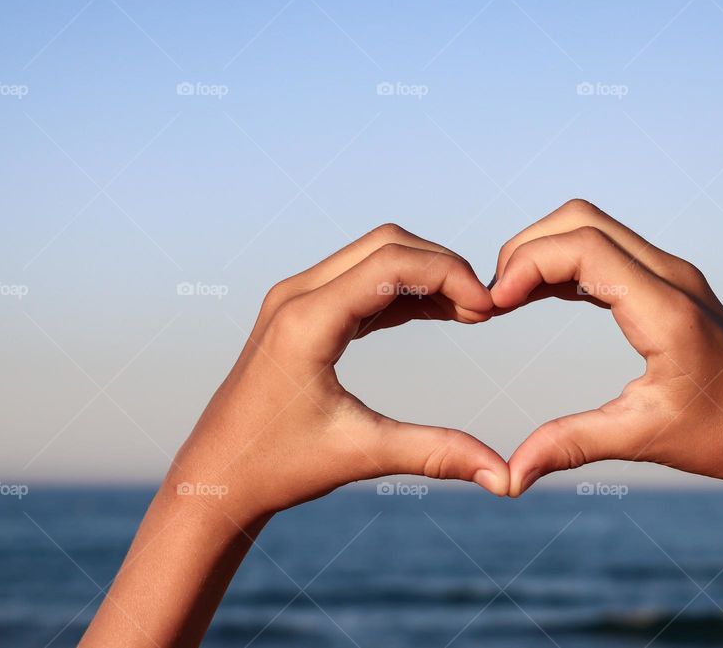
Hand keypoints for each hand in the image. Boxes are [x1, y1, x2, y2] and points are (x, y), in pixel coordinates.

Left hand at [174, 223, 509, 517]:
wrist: (218, 474)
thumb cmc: (278, 466)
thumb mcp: (361, 455)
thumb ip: (434, 455)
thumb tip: (504, 478)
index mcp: (307, 320)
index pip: (393, 263)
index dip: (450, 276)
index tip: (489, 310)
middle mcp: (297, 295)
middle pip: (386, 244)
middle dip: (442, 268)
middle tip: (485, 310)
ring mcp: (294, 299)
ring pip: (374, 256)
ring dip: (423, 275)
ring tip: (470, 313)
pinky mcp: (299, 312)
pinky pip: (360, 281)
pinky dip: (401, 290)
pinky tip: (437, 314)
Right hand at [492, 200, 722, 498]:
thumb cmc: (722, 436)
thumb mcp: (642, 439)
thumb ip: (572, 445)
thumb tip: (510, 476)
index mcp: (666, 310)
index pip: (584, 247)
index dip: (528, 263)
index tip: (493, 304)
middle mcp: (671, 278)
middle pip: (581, 221)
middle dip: (527, 249)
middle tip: (494, 299)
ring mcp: (671, 275)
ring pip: (591, 227)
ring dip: (543, 252)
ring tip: (508, 299)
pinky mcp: (666, 285)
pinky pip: (605, 251)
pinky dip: (564, 264)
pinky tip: (538, 297)